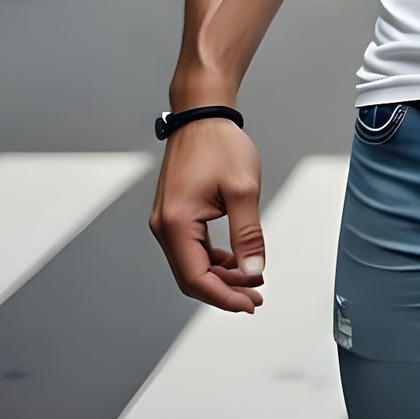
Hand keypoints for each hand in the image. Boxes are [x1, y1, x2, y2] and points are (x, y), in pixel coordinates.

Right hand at [148, 119, 267, 312]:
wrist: (202, 114)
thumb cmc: (219, 144)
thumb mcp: (243, 189)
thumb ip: (248, 234)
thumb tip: (254, 271)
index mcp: (176, 223)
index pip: (196, 278)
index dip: (224, 296)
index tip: (249, 304)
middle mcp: (164, 226)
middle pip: (191, 276)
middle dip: (224, 289)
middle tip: (255, 297)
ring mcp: (166, 220)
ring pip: (191, 263)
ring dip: (221, 275)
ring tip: (251, 280)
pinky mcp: (174, 213)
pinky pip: (191, 247)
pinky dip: (213, 258)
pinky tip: (235, 260)